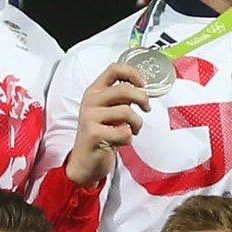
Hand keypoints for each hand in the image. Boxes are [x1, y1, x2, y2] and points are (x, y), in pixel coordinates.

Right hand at [64, 63, 148, 186]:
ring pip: (127, 112)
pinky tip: (120, 142)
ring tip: (133, 130)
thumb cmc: (101, 135)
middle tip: (146, 109)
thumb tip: (142, 90)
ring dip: (137, 124)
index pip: (114, 69)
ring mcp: (90, 117)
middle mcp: (90, 101)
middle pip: (124, 89)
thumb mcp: (109, 112)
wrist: (85, 162)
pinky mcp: (93, 134)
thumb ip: (121, 99)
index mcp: (94, 92)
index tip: (143, 85)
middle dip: (142, 99)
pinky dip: (128, 139)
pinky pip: (123, 132)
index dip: (133, 73)